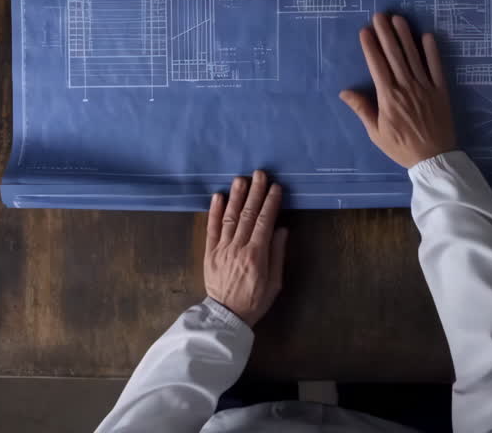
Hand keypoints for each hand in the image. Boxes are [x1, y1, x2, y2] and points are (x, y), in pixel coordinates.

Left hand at [204, 171, 288, 325]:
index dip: (271, 203)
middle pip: (248, 215)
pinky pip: (211, 228)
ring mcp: (222, 248)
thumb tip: (281, 229)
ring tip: (241, 179)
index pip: (265, 222)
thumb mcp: (274, 283)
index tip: (276, 187)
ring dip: (236, 196)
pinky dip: (214, 211)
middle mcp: (238, 247)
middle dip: (255, 192)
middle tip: (260, 174)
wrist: (226, 316)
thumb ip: (277, 255)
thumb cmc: (255, 301)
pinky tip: (218, 196)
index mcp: (256, 255)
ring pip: (229, 217)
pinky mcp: (209, 252)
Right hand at [339, 13, 456, 168]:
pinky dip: (432, 51)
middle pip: (394, 55)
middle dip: (386, 33)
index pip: (377, 65)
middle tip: (380, 15)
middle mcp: (406, 87)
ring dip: (405, 36)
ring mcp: (425, 87)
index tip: (365, 31)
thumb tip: (345, 92)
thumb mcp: (376, 133)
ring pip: (413, 56)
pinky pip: (436, 67)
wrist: (433, 158)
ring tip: (398, 19)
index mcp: (388, 97)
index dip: (370, 47)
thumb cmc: (401, 147)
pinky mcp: (441, 90)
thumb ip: (362, 109)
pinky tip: (427, 36)